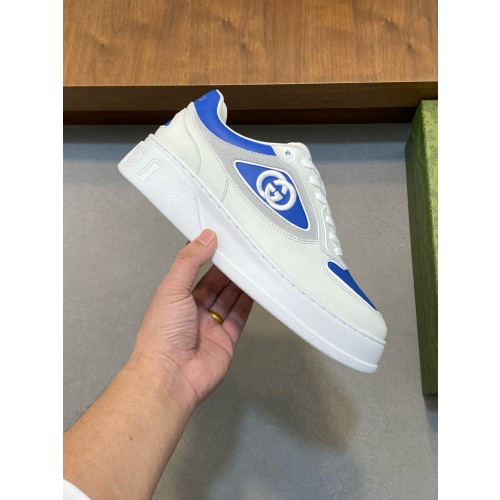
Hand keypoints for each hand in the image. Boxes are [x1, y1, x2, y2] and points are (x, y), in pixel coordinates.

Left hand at [130, 229, 253, 408]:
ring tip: (254, 264)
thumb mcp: (172, 289)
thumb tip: (206, 236)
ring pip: (229, 299)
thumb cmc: (163, 334)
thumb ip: (189, 261)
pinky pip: (239, 317)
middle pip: (215, 285)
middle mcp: (193, 311)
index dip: (208, 256)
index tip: (222, 239)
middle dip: (228, 269)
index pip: (194, 271)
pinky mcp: (226, 340)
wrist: (171, 376)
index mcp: (176, 298)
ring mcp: (210, 326)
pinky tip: (256, 288)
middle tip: (244, 250)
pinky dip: (249, 303)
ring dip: (240, 283)